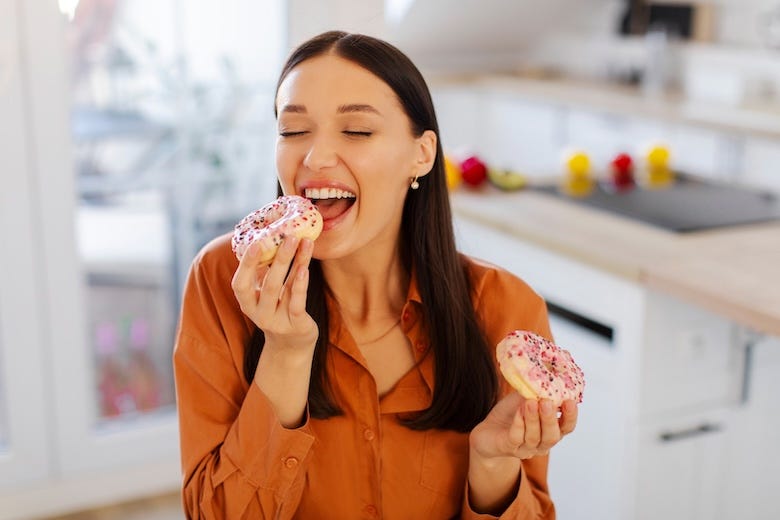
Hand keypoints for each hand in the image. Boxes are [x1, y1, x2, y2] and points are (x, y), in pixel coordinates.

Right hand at [231, 236, 318, 353]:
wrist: (291, 345)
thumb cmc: (279, 309)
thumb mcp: (268, 292)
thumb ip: (266, 271)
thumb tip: (268, 237)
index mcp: (248, 303)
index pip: (240, 284)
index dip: (247, 264)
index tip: (257, 241)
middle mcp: (260, 314)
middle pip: (268, 284)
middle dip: (279, 258)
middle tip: (288, 236)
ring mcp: (278, 322)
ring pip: (285, 289)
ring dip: (295, 263)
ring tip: (303, 243)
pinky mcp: (296, 326)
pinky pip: (298, 303)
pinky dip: (300, 285)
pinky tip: (305, 268)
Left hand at [469, 391, 577, 462]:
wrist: (488, 430)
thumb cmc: (511, 413)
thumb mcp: (525, 398)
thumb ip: (536, 390)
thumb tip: (545, 373)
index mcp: (551, 430)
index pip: (567, 427)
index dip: (570, 416)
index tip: (570, 401)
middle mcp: (542, 443)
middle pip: (552, 436)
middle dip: (550, 418)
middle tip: (547, 402)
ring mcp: (526, 448)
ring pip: (534, 437)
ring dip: (533, 419)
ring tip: (530, 402)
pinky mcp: (509, 448)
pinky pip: (516, 437)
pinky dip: (519, 423)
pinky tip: (519, 411)